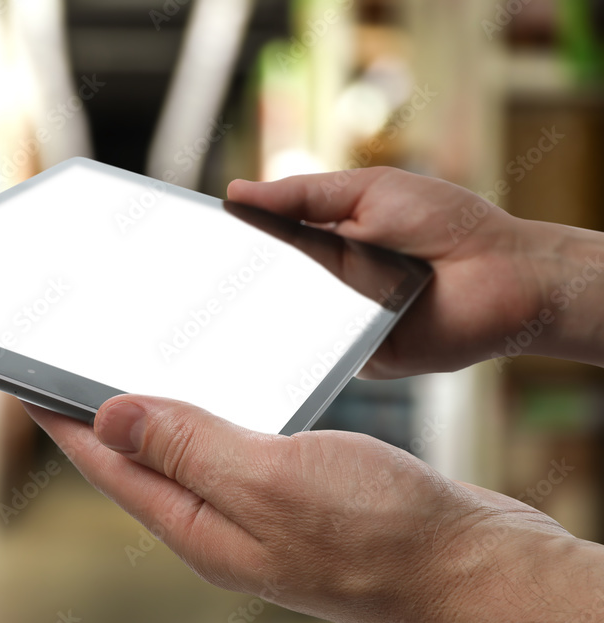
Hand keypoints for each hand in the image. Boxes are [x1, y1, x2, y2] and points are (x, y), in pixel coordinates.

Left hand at [24, 395, 603, 622]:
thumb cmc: (382, 534)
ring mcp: (256, 514)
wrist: (473, 567)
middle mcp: (218, 523)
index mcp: (200, 525)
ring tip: (126, 371)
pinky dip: (210, 416)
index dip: (63, 421)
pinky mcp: (294, 497)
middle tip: (64, 369)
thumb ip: (190, 447)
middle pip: (136, 463)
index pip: (109, 465)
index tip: (22, 382)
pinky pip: (230, 450)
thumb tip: (111, 415)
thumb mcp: (272, 481)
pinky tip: (217, 395)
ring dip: (152, 413)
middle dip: (96, 416)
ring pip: (184, 454)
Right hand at [227, 167, 603, 376]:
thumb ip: (303, 196)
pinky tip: (274, 337)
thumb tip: (237, 192)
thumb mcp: (368, 192)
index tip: (191, 239)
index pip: (265, 245)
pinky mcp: (357, 358)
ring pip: (285, 324)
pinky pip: (318, 356)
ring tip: (216, 311)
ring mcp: (339, 325)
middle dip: (233, 283)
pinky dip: (300, 347)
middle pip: (266, 288)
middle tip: (190, 281)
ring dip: (259, 316)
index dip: (231, 243)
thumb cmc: (445, 223)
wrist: (504, 275)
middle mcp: (326, 286)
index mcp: (325, 243)